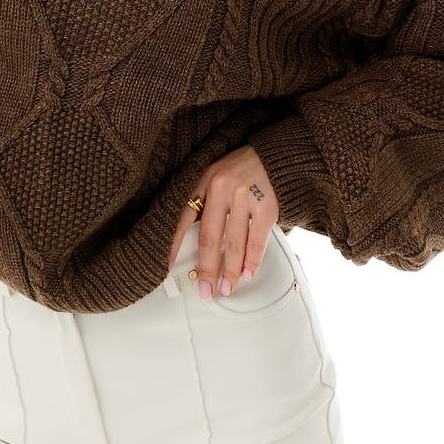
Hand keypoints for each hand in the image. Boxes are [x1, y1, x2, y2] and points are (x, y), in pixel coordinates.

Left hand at [166, 144, 279, 296]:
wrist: (276, 153)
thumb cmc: (243, 168)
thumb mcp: (215, 175)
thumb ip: (204, 201)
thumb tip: (195, 243)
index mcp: (203, 182)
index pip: (182, 218)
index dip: (173, 246)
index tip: (168, 268)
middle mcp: (220, 188)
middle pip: (209, 237)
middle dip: (207, 269)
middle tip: (206, 290)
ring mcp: (244, 196)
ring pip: (234, 243)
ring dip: (230, 271)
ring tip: (227, 287)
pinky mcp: (266, 205)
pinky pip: (257, 240)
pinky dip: (252, 261)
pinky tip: (247, 273)